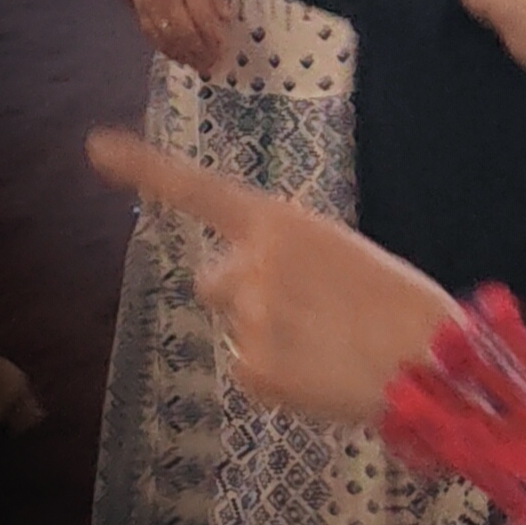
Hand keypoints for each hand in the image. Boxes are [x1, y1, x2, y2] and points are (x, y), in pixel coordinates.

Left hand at [86, 128, 457, 421]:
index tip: (96, 147)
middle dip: (244, 293)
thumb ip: (287, 254)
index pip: (199, 189)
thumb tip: (257, 276)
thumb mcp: (341, 252)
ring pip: (238, 328)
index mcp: (280, 223)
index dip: (145, 167)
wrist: (429, 361)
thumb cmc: (398, 302)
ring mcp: (247, 320)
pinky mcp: (252, 371)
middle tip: (307, 312)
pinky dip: (281, 377)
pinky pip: (251, 370)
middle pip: (215, 279)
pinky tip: (322, 374)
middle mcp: (251, 265)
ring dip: (269, 336)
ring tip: (328, 345)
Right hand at [114, 0, 231, 75]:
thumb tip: (227, 19)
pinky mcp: (139, 8)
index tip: (226, 52)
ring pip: (168, 38)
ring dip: (184, 56)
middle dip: (201, 53)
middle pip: (186, 34)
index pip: (204, 19)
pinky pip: (151, 34)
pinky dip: (165, 49)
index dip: (215, 39)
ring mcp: (151, 5)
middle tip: (213, 67)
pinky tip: (176, 56)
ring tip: (198, 67)